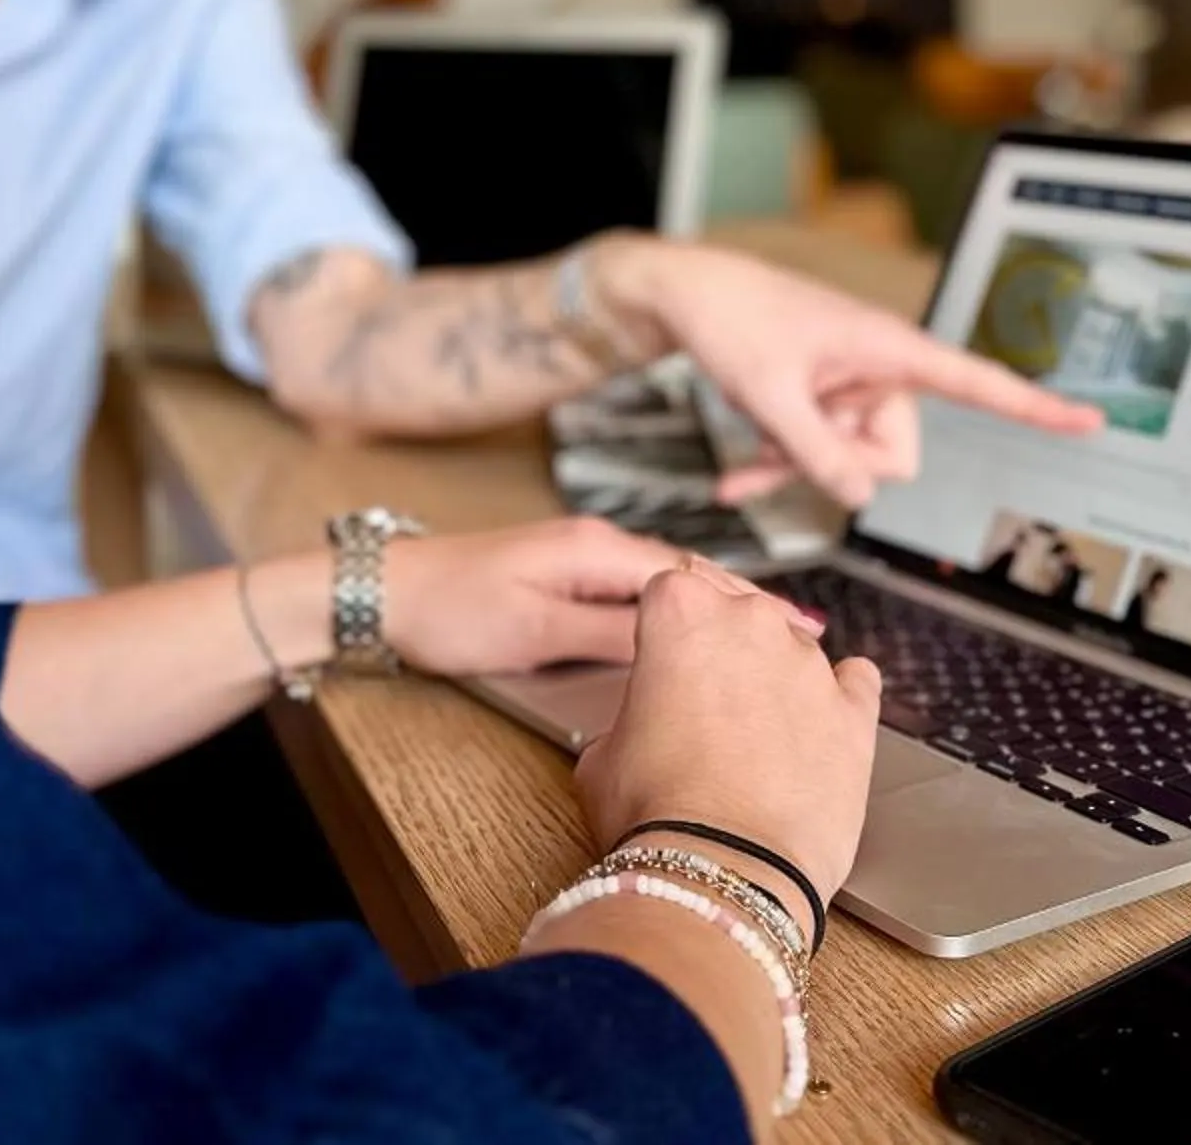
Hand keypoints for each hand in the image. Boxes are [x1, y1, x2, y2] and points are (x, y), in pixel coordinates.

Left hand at [382, 516, 821, 677]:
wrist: (384, 594)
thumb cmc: (450, 609)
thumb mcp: (537, 629)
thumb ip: (610, 634)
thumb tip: (677, 645)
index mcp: (598, 549)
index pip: (695, 578)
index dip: (751, 605)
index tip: (802, 629)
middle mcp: (597, 544)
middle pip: (691, 577)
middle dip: (748, 606)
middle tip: (806, 641)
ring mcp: (580, 558)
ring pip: (668, 588)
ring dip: (716, 611)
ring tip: (768, 642)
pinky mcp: (564, 578)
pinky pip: (639, 595)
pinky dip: (678, 614)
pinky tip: (696, 638)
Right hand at [577, 560, 880, 907]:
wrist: (724, 868)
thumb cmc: (656, 811)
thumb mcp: (601, 754)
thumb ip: (629, 717)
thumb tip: (641, 733)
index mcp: (682, 611)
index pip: (671, 588)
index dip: (663, 629)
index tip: (663, 659)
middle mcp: (752, 622)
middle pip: (737, 607)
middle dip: (721, 647)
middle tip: (703, 704)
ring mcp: (811, 664)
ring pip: (793, 645)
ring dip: (775, 677)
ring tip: (755, 738)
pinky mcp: (855, 712)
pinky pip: (856, 680)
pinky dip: (840, 696)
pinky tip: (821, 723)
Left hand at [596, 238, 1102, 505]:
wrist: (680, 294)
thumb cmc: (729, 322)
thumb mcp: (768, 394)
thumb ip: (815, 452)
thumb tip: (862, 495)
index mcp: (888, 348)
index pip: (976, 383)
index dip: (1033, 406)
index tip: (1091, 421)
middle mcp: (879, 367)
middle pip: (897, 455)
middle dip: (843, 462)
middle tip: (786, 433)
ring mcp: (849, 386)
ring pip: (852, 462)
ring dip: (801, 462)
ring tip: (751, 437)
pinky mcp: (820, 400)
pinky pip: (820, 455)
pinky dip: (779, 465)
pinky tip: (733, 479)